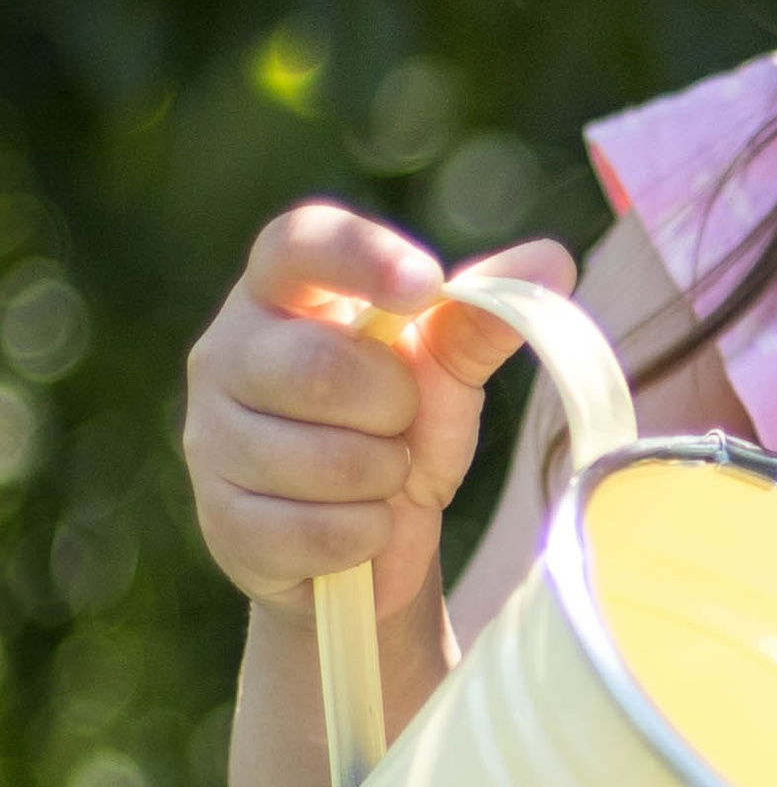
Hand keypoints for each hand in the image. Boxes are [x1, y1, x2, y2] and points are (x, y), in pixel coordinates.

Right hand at [184, 204, 578, 634]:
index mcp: (280, 295)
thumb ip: (481, 318)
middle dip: (392, 407)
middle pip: (319, 367)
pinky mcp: (223, 525)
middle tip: (399, 424)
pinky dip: (366, 535)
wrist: (363, 543)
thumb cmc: (396, 431)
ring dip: (384, 478)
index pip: (298, 243)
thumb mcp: (443, 372)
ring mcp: (212, 441)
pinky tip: (357, 527)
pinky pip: (318, 532)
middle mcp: (226, 354)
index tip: (425, 286)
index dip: (361, 257)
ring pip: (324, 461)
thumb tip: (553, 260)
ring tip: (377, 477)